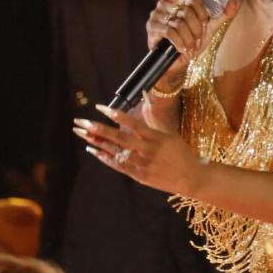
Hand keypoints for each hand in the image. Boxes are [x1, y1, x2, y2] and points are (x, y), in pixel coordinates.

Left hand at [74, 104, 204, 194]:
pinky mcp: (140, 176)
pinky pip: (119, 166)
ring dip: (97, 143)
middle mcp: (147, 149)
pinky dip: (105, 158)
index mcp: (155, 136)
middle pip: (118, 137)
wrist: (191, 176)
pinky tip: (93, 150)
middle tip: (81, 122)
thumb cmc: (180, 151)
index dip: (115, 114)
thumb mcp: (169, 131)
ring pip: (115, 152)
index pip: (131, 122)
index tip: (99, 107)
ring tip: (81, 134)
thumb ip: (154, 115)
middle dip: (98, 129)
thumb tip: (147, 95)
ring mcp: (142, 164)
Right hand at [145, 0, 239, 88]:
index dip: (202, 15)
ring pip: (179, 23)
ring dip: (188, 39)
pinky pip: (169, 32)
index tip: (204, 27)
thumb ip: (222, 14)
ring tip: (190, 47)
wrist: (175, 62)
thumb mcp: (209, 28)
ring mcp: (157, 14)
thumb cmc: (191, 42)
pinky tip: (181, 49)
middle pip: (187, 11)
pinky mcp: (151, 27)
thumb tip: (236, 0)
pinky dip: (179, 43)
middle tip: (197, 41)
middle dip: (196, 30)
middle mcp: (167, 3)